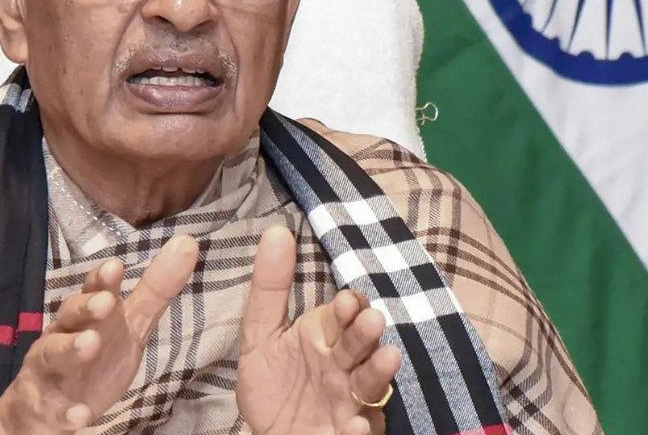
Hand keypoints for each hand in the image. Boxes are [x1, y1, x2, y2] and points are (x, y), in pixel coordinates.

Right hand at [0, 234, 199, 434]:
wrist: (46, 407)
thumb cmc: (94, 357)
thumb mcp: (129, 325)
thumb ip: (156, 290)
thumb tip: (187, 243)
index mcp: (84, 314)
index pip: (91, 290)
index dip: (101, 280)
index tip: (115, 266)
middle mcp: (61, 334)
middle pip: (69, 316)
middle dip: (85, 307)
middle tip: (106, 303)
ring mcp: (48, 370)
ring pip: (53, 353)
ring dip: (70, 348)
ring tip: (89, 344)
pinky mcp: (43, 405)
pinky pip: (52, 408)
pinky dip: (66, 410)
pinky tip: (82, 415)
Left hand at [237, 226, 402, 434]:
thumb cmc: (273, 386)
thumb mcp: (261, 338)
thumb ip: (269, 291)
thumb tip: (276, 231)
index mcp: (325, 339)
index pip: (343, 317)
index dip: (347, 309)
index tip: (347, 301)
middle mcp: (344, 367)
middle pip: (361, 346)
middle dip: (366, 334)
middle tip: (371, 321)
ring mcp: (351, 402)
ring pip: (371, 385)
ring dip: (378, 372)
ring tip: (386, 358)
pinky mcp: (349, 434)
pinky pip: (360, 432)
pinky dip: (359, 428)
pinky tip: (353, 423)